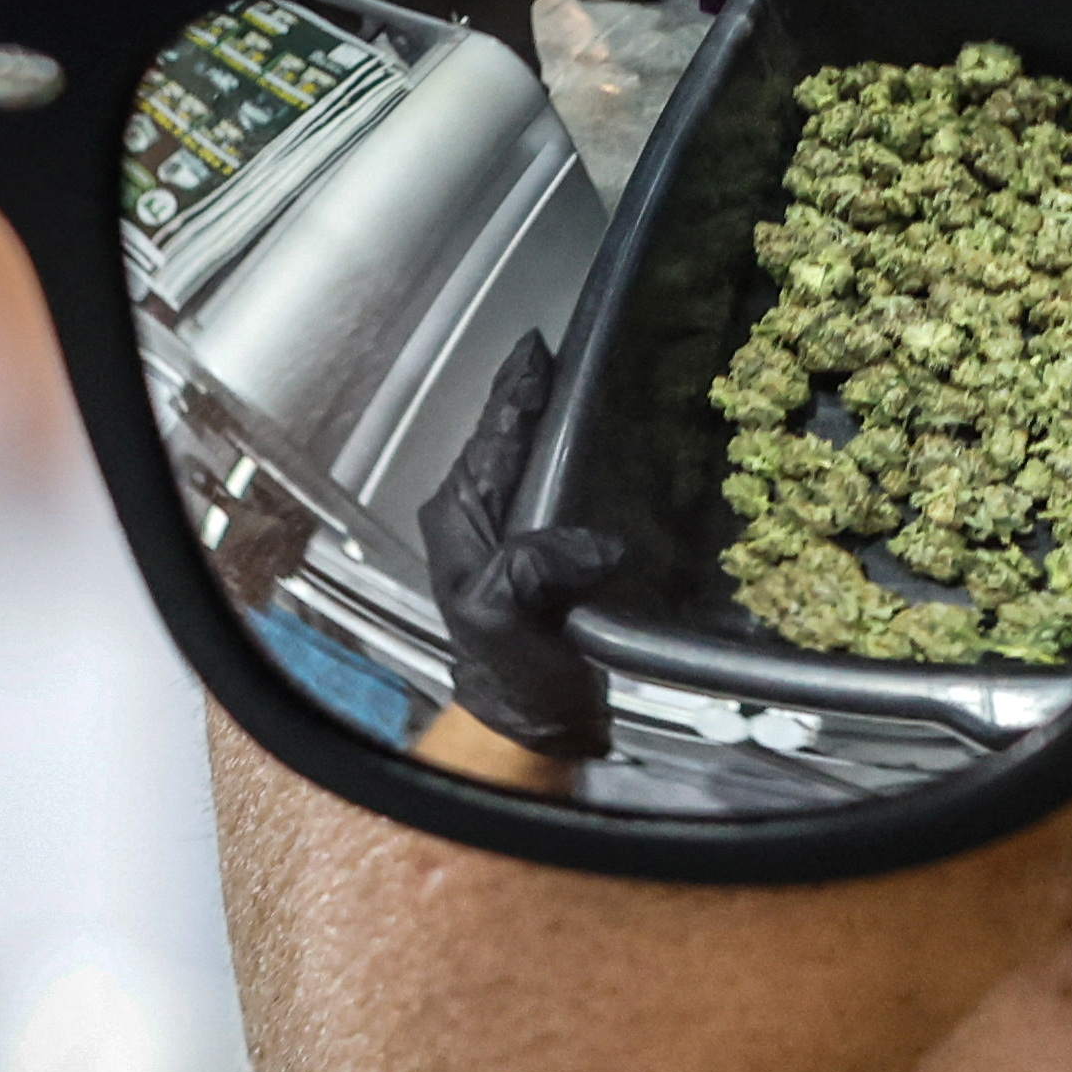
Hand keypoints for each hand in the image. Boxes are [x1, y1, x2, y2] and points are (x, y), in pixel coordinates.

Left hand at [416, 330, 624, 760]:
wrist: (533, 725)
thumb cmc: (517, 679)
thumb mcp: (511, 620)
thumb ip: (533, 571)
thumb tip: (593, 542)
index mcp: (461, 517)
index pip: (492, 433)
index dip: (518, 389)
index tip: (540, 346)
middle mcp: (477, 518)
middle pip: (509, 437)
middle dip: (538, 396)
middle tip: (577, 354)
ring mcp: (507, 536)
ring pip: (532, 460)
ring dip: (559, 426)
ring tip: (596, 389)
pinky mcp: (540, 555)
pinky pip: (557, 491)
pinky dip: (578, 463)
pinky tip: (610, 454)